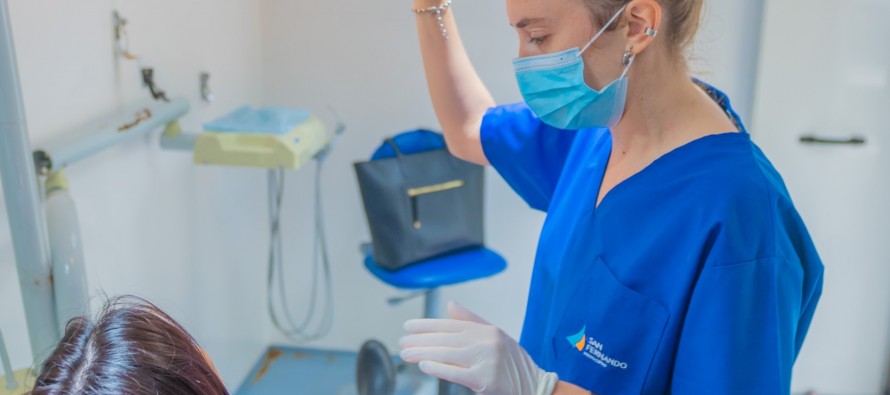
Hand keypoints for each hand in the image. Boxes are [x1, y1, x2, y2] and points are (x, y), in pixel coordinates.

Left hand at [399, 302, 558, 394]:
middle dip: (419, 340)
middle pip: (445, 339)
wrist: (535, 387)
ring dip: (422, 353)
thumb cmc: (514, 365)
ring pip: (446, 354)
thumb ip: (472, 321)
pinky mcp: (486, 379)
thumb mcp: (497, 337)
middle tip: (402, 342)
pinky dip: (437, 368)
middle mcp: (487, 341)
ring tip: (406, 354)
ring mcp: (487, 360)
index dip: (426, 325)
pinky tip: (423, 366)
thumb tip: (450, 306)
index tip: (408, 327)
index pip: (450, 324)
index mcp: (488, 330)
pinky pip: (455, 372)